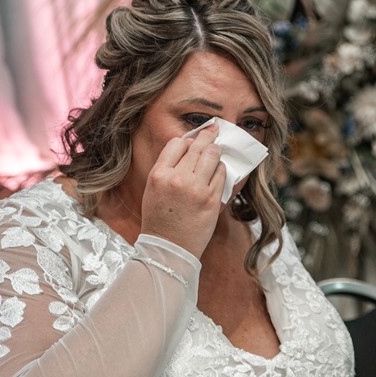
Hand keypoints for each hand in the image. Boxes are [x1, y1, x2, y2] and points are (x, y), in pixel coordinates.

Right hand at [139, 124, 224, 257]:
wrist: (168, 248)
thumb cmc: (159, 219)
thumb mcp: (153, 189)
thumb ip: (167, 168)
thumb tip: (187, 148)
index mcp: (159, 174)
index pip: (177, 144)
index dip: (187, 140)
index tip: (194, 137)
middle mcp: (178, 178)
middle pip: (198, 146)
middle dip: (208, 135)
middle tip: (214, 128)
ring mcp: (196, 188)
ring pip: (212, 156)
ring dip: (216, 151)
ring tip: (217, 149)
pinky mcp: (212, 199)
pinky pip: (222, 174)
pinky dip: (221, 170)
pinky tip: (218, 171)